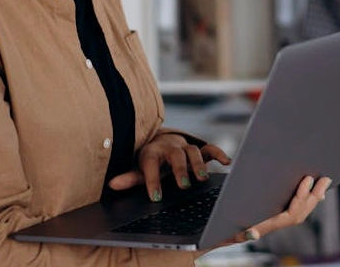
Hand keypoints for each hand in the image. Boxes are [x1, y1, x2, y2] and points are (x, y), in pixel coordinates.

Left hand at [107, 133, 230, 201]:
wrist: (163, 142)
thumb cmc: (151, 162)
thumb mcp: (139, 170)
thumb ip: (130, 178)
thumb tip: (112, 184)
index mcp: (152, 153)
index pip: (151, 164)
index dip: (153, 180)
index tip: (155, 197)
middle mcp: (170, 148)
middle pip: (176, 154)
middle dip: (180, 169)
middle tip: (183, 185)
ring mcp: (186, 147)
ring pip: (193, 151)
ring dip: (198, 164)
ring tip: (202, 179)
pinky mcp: (200, 149)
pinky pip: (210, 148)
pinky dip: (219, 153)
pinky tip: (226, 162)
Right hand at [223, 175, 332, 245]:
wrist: (216, 238)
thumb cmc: (221, 233)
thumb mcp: (228, 233)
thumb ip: (241, 234)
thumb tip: (253, 234)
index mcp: (267, 226)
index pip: (292, 215)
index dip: (301, 198)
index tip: (307, 180)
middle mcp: (274, 225)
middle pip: (301, 212)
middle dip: (313, 196)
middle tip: (325, 179)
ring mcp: (275, 220)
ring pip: (300, 211)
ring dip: (312, 197)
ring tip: (323, 183)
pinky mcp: (273, 215)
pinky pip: (294, 208)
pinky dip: (305, 199)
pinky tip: (310, 190)